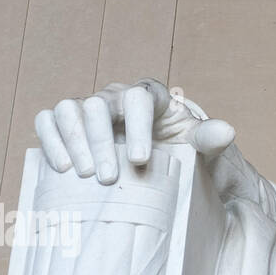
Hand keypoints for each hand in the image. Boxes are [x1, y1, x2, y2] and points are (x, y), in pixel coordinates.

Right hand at [34, 79, 234, 184]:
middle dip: (101, 142)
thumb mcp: (198, 144)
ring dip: (74, 141)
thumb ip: (209, 137)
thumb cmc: (178, 147)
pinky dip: (50, 139)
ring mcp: (89, 108)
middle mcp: (116, 97)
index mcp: (150, 97)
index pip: (138, 98)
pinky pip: (49, 120)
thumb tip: (227, 131)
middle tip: (108, 178)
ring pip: (70, 109)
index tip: (139, 160)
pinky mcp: (67, 123)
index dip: (137, 126)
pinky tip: (62, 166)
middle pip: (99, 106)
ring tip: (83, 175)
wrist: (158, 158)